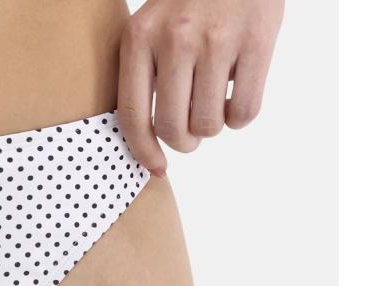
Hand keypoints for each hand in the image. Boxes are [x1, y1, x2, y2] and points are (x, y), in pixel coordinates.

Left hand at [117, 0, 283, 173]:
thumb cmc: (191, 0)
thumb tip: (147, 143)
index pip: (132, 116)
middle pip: (172, 127)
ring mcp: (217, 38)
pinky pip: (244, 112)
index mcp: (140, 37)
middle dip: (184, 141)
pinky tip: (237, 97)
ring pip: (208, 124)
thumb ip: (144, 73)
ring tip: (214, 103)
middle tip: (192, 131)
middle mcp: (175, 38)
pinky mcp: (256, 39)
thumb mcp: (152, 24)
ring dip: (212, 127)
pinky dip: (240, 118)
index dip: (144, 152)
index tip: (157, 167)